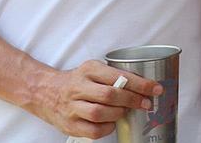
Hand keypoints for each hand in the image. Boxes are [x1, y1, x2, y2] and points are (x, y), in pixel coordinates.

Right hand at [29, 60, 160, 137]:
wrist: (44, 91)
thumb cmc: (76, 81)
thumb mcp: (93, 70)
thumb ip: (114, 76)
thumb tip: (145, 87)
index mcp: (88, 70)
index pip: (118, 76)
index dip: (140, 84)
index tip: (155, 89)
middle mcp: (78, 87)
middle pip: (110, 95)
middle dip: (132, 100)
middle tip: (146, 104)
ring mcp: (72, 107)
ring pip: (99, 113)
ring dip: (118, 114)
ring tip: (125, 112)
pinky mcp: (69, 125)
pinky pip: (93, 130)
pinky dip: (107, 128)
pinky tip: (111, 123)